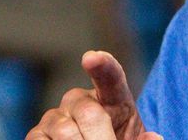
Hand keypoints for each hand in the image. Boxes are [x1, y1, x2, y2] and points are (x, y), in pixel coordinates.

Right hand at [28, 51, 161, 139]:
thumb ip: (144, 138)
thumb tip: (152, 137)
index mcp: (112, 97)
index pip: (110, 76)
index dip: (103, 66)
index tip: (92, 57)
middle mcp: (79, 100)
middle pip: (89, 113)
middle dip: (100, 138)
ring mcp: (54, 117)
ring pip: (65, 131)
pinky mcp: (35, 135)